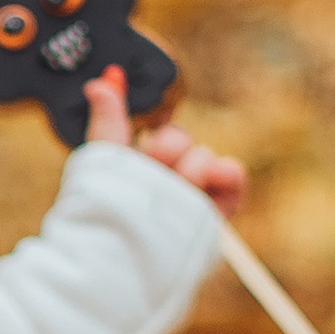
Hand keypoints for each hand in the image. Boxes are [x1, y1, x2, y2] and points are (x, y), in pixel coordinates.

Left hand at [84, 64, 245, 219]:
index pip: (157, 133)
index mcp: (137, 168)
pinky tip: (212, 177)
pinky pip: (232, 177)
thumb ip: (108, 120)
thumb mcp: (101, 161)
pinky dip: (227, 173)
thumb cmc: (103, 213)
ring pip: (204, 155)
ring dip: (189, 166)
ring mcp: (190, 197)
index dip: (158, 126)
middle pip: (180, 140)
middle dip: (166, 148)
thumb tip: (103, 77)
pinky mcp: (212, 214)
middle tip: (152, 167)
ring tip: (172, 189)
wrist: (120, 256)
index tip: (147, 132)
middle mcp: (165, 181)